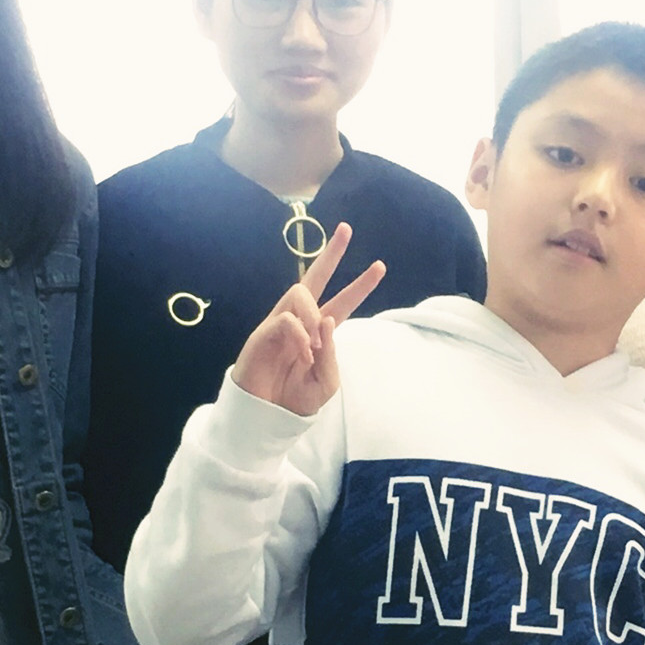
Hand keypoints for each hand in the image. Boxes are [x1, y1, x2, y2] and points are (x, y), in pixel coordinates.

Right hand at [231, 222, 386, 417]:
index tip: (380, 266)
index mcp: (320, 331)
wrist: (268, 416)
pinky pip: (285, 319)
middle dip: (331, 253)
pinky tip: (303, 352)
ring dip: (312, 314)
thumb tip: (326, 320)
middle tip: (346, 229)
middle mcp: (301, 320)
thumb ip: (332, 354)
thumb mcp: (326, 383)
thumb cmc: (296, 399)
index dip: (361, 285)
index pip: (343, 301)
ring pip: (300, 292)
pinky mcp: (263, 332)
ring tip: (313, 344)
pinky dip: (299, 335)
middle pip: (315, 276)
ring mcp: (281, 323)